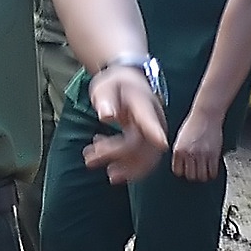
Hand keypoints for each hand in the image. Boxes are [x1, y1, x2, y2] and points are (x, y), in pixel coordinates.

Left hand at [82, 66, 167, 184]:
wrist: (128, 83)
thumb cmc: (115, 85)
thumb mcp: (105, 88)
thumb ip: (105, 101)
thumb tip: (106, 116)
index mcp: (143, 104)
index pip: (150, 119)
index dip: (155, 131)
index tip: (161, 143)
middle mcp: (152, 120)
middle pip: (143, 143)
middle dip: (118, 155)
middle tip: (89, 159)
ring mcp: (152, 132)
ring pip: (145, 156)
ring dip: (122, 167)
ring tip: (91, 163)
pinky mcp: (146, 140)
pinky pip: (141, 159)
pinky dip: (124, 166)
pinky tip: (100, 159)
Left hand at [170, 106, 223, 181]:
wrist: (206, 115)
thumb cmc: (193, 125)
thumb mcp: (180, 139)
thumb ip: (180, 152)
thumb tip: (182, 164)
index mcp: (178, 150)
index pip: (178, 171)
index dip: (182, 172)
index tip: (185, 171)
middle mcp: (189, 154)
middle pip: (190, 176)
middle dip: (193, 176)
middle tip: (196, 172)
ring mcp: (202, 155)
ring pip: (202, 176)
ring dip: (203, 176)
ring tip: (203, 172)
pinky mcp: (214, 154)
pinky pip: (213, 172)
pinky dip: (212, 174)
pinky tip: (211, 169)